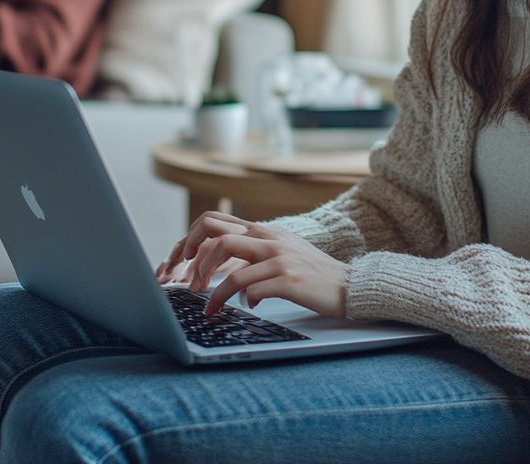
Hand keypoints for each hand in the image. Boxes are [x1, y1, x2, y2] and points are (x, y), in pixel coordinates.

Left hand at [156, 210, 348, 317]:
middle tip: (190, 283)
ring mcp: (279, 259)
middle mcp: (268, 239)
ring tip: (210, 307)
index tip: (181, 261)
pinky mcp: (289, 279)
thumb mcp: (281, 250)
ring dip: (214, 292)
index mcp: (263, 230)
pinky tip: (248, 307)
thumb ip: (253, 249)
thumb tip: (218, 262)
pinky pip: (253, 290)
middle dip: (193, 260)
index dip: (189, 240)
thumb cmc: (312, 273)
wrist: (349, 284)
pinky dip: (243, 301)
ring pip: (232, 269)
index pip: (214, 221)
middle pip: (216, 237)